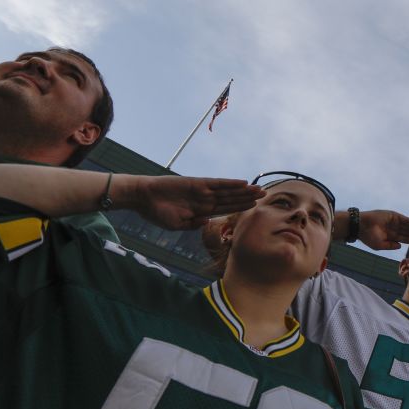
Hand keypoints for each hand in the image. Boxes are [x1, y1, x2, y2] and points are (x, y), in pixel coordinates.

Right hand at [130, 176, 263, 229]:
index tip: (255, 208)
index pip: (225, 210)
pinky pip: (218, 183)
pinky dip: (231, 183)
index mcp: (201, 211)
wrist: (143, 198)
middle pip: (231, 200)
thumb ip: (193, 224)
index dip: (240, 208)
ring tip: (259, 190)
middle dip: (247, 198)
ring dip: (244, 191)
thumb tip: (208, 221)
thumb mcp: (177, 225)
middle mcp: (205, 200)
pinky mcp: (197, 183)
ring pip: (229, 191)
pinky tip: (243, 183)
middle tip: (265, 196)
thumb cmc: (157, 213)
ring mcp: (202, 191)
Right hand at [356, 210, 408, 249]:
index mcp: (391, 237)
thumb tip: (400, 246)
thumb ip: (391, 246)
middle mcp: (394, 229)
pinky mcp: (394, 216)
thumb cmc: (368, 237)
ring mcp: (394, 222)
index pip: (406, 239)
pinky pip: (406, 220)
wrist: (361, 226)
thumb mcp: (380, 245)